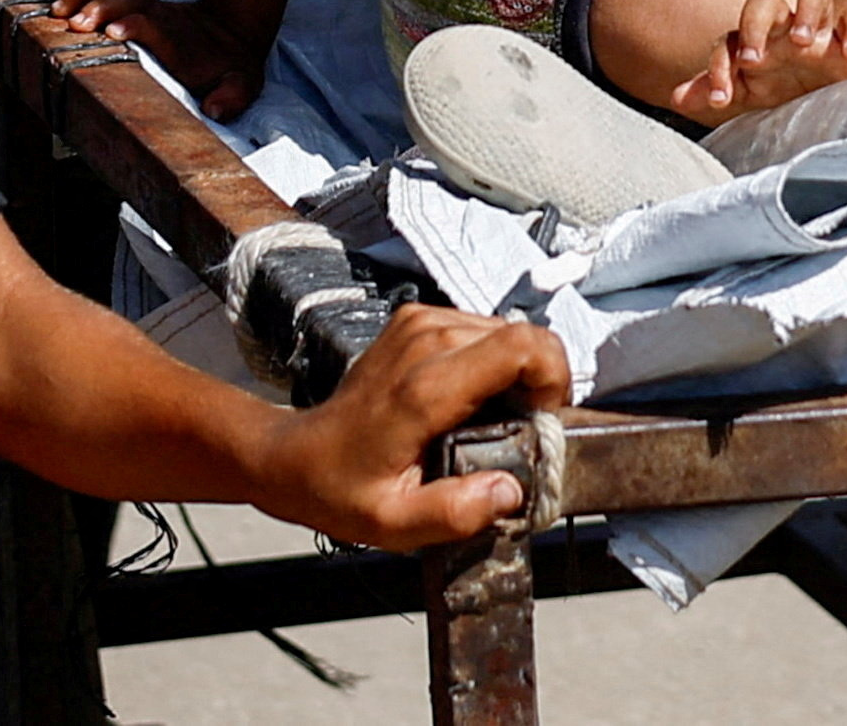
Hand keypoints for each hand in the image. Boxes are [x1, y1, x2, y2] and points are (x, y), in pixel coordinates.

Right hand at [63, 0, 264, 118]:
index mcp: (178, 40)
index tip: (112, 32)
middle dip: (99, 7)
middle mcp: (160, 17)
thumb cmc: (230, 67)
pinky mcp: (139, 0)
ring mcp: (149, 5)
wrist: (231, 36)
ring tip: (60, 10)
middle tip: (76, 24)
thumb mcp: (241, 85)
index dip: (133, 24)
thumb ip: (232, 97)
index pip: (153, 23)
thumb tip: (215, 108)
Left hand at [247, 305, 571, 550]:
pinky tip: (467, 402)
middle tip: (517, 432)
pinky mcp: (415, 321)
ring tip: (489, 422)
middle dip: (537, 384)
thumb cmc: (340, 489)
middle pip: (521, 336)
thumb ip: (455, 513)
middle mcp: (425, 341)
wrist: (295, 456)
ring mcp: (418, 324)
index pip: (520, 346)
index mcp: (426, 388)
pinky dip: (488, 363)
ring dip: (514, 374)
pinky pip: (479, 330)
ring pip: (505, 331)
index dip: (551, 379)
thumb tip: (509, 492)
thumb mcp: (395, 524)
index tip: (540, 421)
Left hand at [654, 0, 846, 127]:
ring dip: (807, 12)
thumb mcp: (748, 94)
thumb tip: (676, 98)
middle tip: (754, 59)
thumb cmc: (782, 87)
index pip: (730, 37)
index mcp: (755, 38)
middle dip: (755, 23)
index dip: (720, 64)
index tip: (721, 98)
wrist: (829, 92)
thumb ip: (714, 90)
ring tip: (802, 42)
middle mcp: (784, 27)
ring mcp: (820, 28)